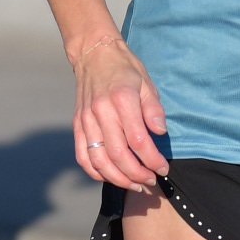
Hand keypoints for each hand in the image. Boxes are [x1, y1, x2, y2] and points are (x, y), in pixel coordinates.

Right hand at [74, 33, 167, 190]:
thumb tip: (160, 133)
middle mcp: (101, 112)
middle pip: (118, 155)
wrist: (94, 54)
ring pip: (99, 161)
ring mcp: (86, 120)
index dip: (152, 159)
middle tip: (150, 181)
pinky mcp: (77, 125)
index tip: (162, 168)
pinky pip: (82, 156)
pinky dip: (96, 172)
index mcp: (121, 100)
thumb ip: (153, 109)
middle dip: (137, 174)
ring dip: (118, 179)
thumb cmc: (124, 69)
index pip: (138, 140)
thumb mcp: (146, 83)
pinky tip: (111, 177)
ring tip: (134, 184)